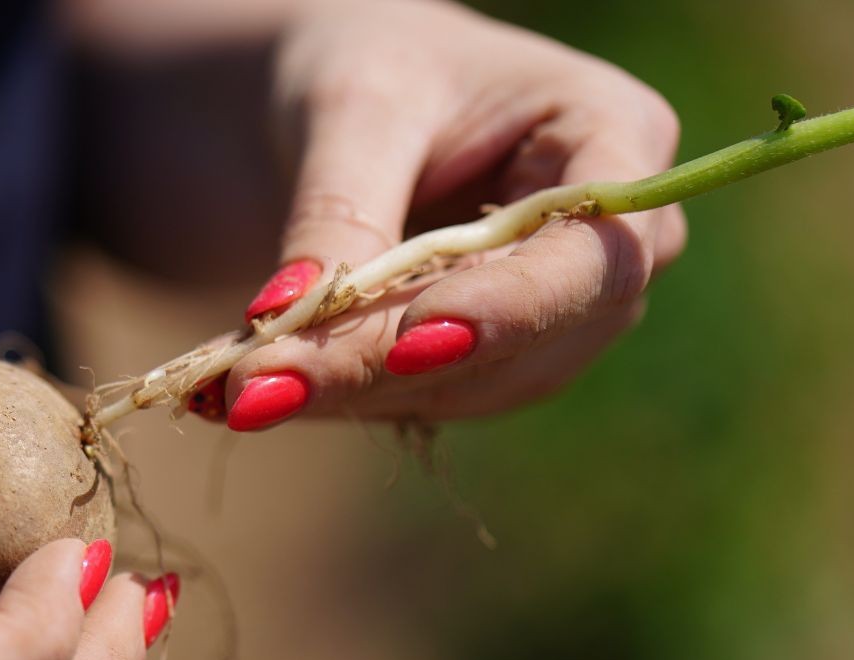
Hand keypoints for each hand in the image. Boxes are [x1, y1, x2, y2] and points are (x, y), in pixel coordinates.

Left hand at [221, 0, 686, 428]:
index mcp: (615, 134)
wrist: (356, 99)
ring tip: (239, 388)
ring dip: (353, 394)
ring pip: (473, 385)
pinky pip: (425, 397)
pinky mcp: (497, 358)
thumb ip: (338, 207)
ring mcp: (562, 312)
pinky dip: (340, 398)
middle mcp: (612, 241)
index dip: (512, 307)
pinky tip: (257, 390)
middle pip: (533, 338)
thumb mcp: (352, 108)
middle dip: (390, 366)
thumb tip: (283, 318)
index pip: (594, 250)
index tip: (411, 343)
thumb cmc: (377, 68)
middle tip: (261, 387)